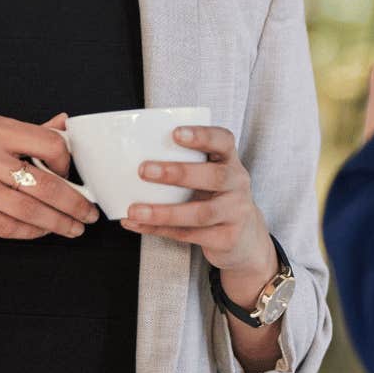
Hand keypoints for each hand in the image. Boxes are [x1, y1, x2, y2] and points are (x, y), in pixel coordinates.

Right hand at [0, 113, 97, 239]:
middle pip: (47, 184)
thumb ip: (21, 130)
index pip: (49, 143)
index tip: (74, 176)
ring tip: (73, 229)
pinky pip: (7, 227)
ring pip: (31, 210)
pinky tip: (40, 232)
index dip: (69, 164)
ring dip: (59, 224)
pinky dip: (30, 233)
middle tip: (89, 213)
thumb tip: (63, 123)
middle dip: (76, 203)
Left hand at [122, 125, 277, 286]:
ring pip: (200, 213)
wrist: (245, 238)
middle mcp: (238, 184)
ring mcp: (235, 213)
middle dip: (177, 173)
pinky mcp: (227, 239)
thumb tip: (128, 158)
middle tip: (143, 170)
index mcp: (230, 161)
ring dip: (164, 212)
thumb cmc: (215, 197)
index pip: (223, 141)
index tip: (175, 133)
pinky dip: (160, 230)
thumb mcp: (209, 175)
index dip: (201, 136)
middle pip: (213, 177)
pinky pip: (190, 235)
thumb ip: (185, 163)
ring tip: (134, 210)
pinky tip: (137, 224)